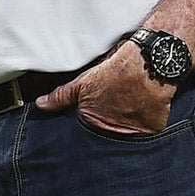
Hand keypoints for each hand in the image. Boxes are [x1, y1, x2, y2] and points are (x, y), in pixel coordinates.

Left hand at [33, 43, 175, 134]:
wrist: (150, 61)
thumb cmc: (117, 69)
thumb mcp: (84, 81)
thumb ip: (61, 96)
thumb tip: (42, 104)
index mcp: (93, 120)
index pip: (86, 131)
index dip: (91, 122)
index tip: (97, 115)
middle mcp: (113, 130)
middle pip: (107, 134)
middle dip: (108, 126)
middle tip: (116, 107)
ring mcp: (134, 131)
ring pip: (127, 133)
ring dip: (127, 124)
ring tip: (131, 105)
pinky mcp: (152, 128)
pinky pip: (146, 131)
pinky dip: (145, 121)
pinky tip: (143, 106)